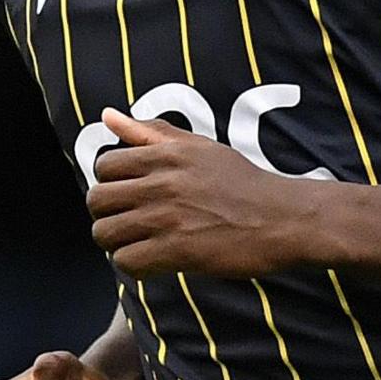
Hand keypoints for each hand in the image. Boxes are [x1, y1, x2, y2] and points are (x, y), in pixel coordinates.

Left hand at [85, 108, 314, 278]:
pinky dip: (132, 264)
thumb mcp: (198, 147)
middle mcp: (162, 183)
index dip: (111, 183)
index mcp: (165, 154)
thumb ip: (150, 132)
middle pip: (97, 200)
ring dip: (116, 242)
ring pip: (105, 233)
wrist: (282, 218)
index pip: (104, 165)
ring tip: (137, 241)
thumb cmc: (241, 182)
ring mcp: (168, 218)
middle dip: (107, 213)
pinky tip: (151, 259)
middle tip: (128, 221)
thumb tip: (108, 115)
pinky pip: (126, 262)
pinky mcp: (177, 251)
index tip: (129, 194)